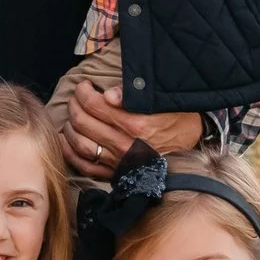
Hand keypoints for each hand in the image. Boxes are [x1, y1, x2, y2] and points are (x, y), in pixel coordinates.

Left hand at [63, 80, 206, 179]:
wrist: (191, 153)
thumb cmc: (180, 122)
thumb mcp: (166, 102)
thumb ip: (136, 95)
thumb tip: (108, 95)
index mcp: (136, 124)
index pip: (96, 105)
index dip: (84, 92)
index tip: (85, 86)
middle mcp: (125, 144)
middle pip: (83, 122)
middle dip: (74, 105)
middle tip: (77, 97)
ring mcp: (118, 162)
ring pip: (80, 143)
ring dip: (70, 126)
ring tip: (72, 115)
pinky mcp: (116, 174)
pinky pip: (85, 166)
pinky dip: (70, 153)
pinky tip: (67, 140)